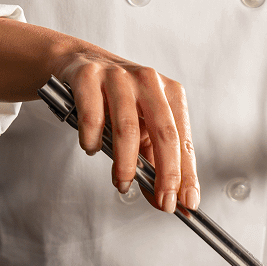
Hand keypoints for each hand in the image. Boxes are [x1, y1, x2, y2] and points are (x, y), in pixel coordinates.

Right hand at [54, 52, 198, 212]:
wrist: (78, 64)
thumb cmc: (117, 102)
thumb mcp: (142, 129)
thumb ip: (154, 163)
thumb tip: (161, 200)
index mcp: (170, 94)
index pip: (183, 141)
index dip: (187, 174)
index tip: (187, 201)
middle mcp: (148, 81)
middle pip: (164, 133)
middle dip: (166, 174)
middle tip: (163, 201)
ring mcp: (118, 76)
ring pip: (127, 129)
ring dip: (126, 165)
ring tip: (122, 182)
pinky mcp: (87, 77)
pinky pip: (93, 119)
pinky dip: (93, 142)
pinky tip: (93, 148)